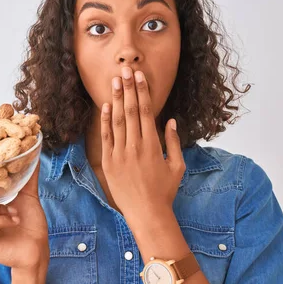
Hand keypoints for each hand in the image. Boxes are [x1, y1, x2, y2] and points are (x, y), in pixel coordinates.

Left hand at [100, 66, 185, 223]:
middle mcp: (135, 146)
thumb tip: (172, 120)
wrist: (146, 213)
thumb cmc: (164, 191)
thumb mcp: (177, 166)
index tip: (140, 76)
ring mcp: (120, 154)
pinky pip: (106, 136)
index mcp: (153, 145)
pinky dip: (105, 120)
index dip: (142, 92)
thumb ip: (174, 142)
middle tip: (125, 69)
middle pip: (131, 111)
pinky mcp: (109, 162)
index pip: (146, 111)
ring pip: (117, 120)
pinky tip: (106, 105)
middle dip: (128, 88)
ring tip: (115, 81)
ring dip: (116, 99)